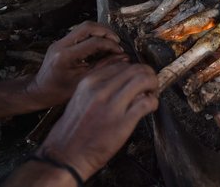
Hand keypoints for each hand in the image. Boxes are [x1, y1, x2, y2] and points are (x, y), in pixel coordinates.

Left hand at [25, 21, 125, 107]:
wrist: (39, 91)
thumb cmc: (59, 92)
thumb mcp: (84, 81)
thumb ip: (104, 67)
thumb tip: (123, 57)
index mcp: (66, 56)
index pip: (93, 42)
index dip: (110, 45)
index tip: (119, 51)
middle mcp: (61, 45)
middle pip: (87, 27)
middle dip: (106, 31)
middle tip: (117, 41)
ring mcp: (59, 42)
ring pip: (84, 27)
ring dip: (100, 31)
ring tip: (110, 41)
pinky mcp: (61, 42)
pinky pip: (80, 33)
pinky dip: (93, 35)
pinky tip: (100, 45)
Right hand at [37, 61, 159, 180]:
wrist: (65, 156)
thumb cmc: (73, 130)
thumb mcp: (81, 98)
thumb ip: (100, 85)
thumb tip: (124, 77)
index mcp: (90, 82)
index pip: (122, 64)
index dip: (135, 69)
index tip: (139, 77)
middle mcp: (101, 90)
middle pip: (136, 69)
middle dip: (148, 74)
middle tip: (150, 83)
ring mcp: (112, 105)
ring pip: (144, 80)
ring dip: (153, 85)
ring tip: (152, 93)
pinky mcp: (123, 122)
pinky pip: (147, 102)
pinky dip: (154, 102)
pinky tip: (150, 107)